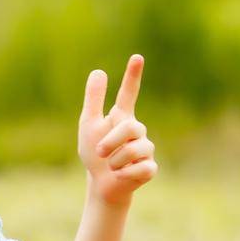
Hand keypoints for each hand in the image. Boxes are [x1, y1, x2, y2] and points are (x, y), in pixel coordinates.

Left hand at [79, 53, 157, 207]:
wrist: (101, 184)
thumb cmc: (94, 154)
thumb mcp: (89, 127)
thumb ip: (93, 101)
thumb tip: (99, 71)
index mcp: (121, 118)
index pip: (129, 93)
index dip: (133, 75)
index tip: (137, 57)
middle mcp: (138, 130)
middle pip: (128, 128)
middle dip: (110, 141)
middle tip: (100, 152)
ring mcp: (146, 148)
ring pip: (132, 150)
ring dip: (114, 160)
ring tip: (111, 165)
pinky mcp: (150, 167)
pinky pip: (139, 168)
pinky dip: (124, 173)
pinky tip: (121, 175)